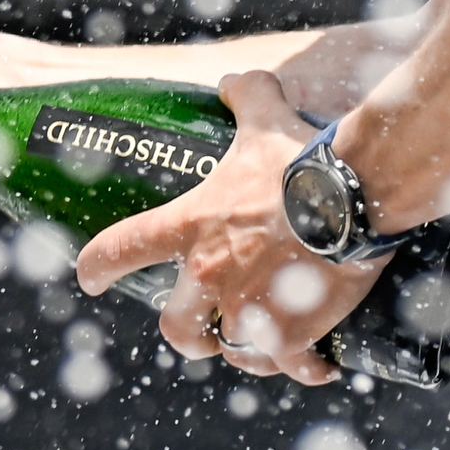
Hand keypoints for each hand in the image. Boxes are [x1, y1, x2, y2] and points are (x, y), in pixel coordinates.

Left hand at [74, 67, 377, 382]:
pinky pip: (288, 365)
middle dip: (185, 333)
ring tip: (263, 345)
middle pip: (174, 327)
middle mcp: (207, 275)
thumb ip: (246, 96)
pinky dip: (301, 367)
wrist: (358, 193)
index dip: (97, 267)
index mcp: (189, 227)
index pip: (118, 249)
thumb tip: (234, 82)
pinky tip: (314, 364)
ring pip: (230, 351)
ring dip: (244, 350)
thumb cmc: (305, 158)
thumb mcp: (266, 118)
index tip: (91, 279)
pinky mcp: (291, 334)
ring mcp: (247, 309)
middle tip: (199, 329)